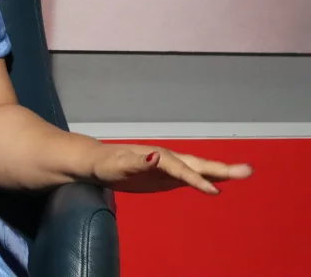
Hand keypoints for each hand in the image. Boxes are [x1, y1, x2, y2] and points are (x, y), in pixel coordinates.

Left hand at [90, 143, 252, 194]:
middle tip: (247, 171)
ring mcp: (169, 167)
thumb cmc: (107, 164)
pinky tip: (219, 181)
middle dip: (222, 169)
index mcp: (158, 157)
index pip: (182, 170)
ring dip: (219, 171)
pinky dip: (206, 177)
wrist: (100, 163)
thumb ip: (138, 162)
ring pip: (198, 169)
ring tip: (243, 173)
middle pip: (198, 165)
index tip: (214, 191)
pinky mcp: (167, 176)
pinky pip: (190, 176)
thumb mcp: (118, 165)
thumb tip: (156, 156)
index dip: (197, 180)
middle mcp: (167, 159)